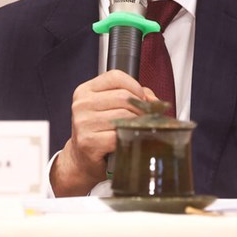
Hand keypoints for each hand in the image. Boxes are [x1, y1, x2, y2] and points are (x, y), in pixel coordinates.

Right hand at [50, 70, 154, 195]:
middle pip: (123, 97)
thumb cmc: (99, 131)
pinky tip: (127, 141)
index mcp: (85, 90)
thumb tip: (154, 101)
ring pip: (124, 115)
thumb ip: (133, 96)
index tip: (141, 99)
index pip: (116, 77)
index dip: (135, 87)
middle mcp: (82, 104)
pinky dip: (128, 138)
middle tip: (144, 118)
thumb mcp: (111, 107)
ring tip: (136, 129)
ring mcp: (83, 123)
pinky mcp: (88, 141)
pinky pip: (118, 135)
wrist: (82, 159)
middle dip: (140, 108)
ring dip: (136, 123)